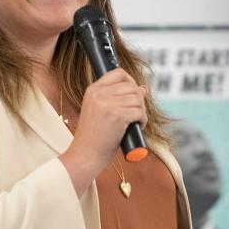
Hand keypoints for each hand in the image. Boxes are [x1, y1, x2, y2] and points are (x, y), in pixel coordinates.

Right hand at [59, 69, 146, 193]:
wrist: (85, 155)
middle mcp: (99, 94)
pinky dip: (143, 120)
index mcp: (93, 90)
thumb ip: (117, 98)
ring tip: (135, 122)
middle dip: (138, 100)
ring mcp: (108, 104)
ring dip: (141, 111)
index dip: (131, 81)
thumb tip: (143, 88)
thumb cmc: (93, 137)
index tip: (133, 94)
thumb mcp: (100, 111)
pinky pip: (140, 112)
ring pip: (138, 99)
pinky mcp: (117, 116)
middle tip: (135, 113)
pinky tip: (136, 126)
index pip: (119, 73)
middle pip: (132, 86)